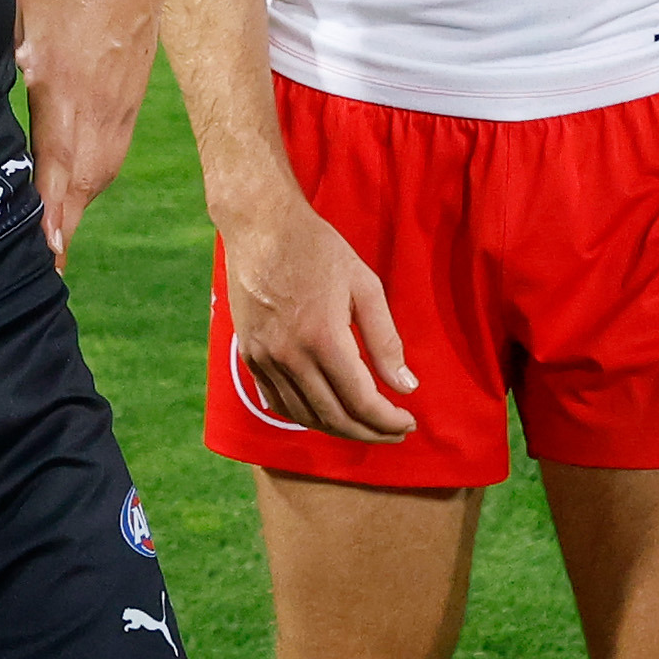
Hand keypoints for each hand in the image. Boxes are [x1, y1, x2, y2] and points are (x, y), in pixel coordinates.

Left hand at [11, 0, 163, 264]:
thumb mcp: (13, 14)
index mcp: (65, 91)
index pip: (56, 168)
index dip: (47, 215)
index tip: (44, 254)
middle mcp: (99, 110)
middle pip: (82, 185)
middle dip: (63, 229)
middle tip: (46, 270)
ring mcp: (120, 109)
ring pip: (100, 174)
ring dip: (77, 209)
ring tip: (57, 244)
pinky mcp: (129, 102)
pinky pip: (110, 155)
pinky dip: (92, 183)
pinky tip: (76, 194)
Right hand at [218, 192, 417, 439]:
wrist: (260, 226)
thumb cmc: (318, 250)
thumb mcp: (365, 286)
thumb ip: (386, 340)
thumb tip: (406, 385)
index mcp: (323, 338)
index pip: (361, 401)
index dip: (388, 420)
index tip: (409, 422)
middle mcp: (290, 356)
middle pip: (334, 417)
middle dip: (370, 432)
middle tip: (395, 432)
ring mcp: (264, 359)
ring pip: (305, 416)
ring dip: (340, 430)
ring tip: (367, 427)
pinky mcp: (250, 356)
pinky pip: (278, 403)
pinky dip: (306, 417)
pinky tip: (326, 414)